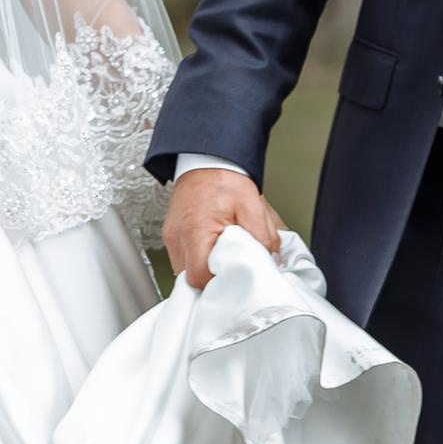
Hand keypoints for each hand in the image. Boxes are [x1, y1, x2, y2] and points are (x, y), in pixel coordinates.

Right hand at [162, 169, 285, 289]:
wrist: (206, 159)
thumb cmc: (224, 179)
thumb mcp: (253, 205)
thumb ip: (264, 237)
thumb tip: (271, 260)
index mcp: (196, 232)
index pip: (200, 277)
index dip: (218, 284)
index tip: (233, 281)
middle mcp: (178, 237)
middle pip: (190, 279)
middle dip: (212, 281)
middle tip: (231, 273)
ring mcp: (172, 237)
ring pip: (185, 271)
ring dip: (204, 271)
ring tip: (222, 261)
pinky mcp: (172, 235)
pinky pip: (183, 259)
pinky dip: (198, 261)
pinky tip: (212, 253)